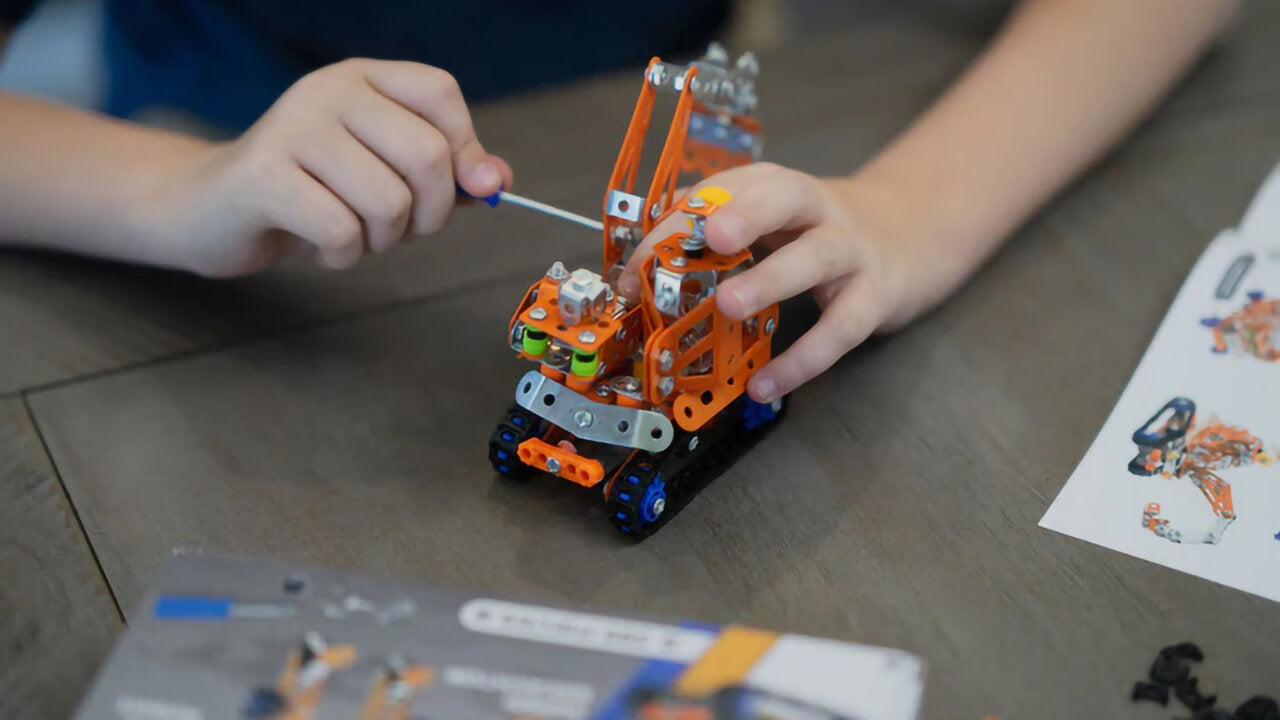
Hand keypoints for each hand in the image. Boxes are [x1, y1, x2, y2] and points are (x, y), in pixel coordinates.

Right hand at [147, 58, 511, 276]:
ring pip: (388, 202)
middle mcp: (328, 89)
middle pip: (427, 155)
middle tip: (397, 227)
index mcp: (362, 78)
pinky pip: (343, 231)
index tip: (457, 189)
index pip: (440, 93)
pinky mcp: (263, 176)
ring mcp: (292, 127)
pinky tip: (316, 243)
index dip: (463, 149)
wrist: (212, 210)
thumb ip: (447, 174)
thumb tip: (499, 180)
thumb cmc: (314, 193)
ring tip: (348, 232)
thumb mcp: (386, 174)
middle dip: (429, 214)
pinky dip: (342, 255)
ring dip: (381, 240)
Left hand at [618, 163, 923, 403]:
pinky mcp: (875, 297)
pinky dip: (803, 360)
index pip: (720, 193)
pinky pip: (840, 330)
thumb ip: (709, 242)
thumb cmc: (813, 234)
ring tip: (728, 306)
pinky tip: (765, 386)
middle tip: (710, 237)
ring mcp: (850, 251)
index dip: (675, 227)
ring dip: (772, 279)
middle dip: (745, 214)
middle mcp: (815, 209)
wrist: (908, 238)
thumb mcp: (766, 223)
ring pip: (815, 257)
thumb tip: (638, 276)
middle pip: (783, 197)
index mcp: (774, 187)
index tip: (636, 272)